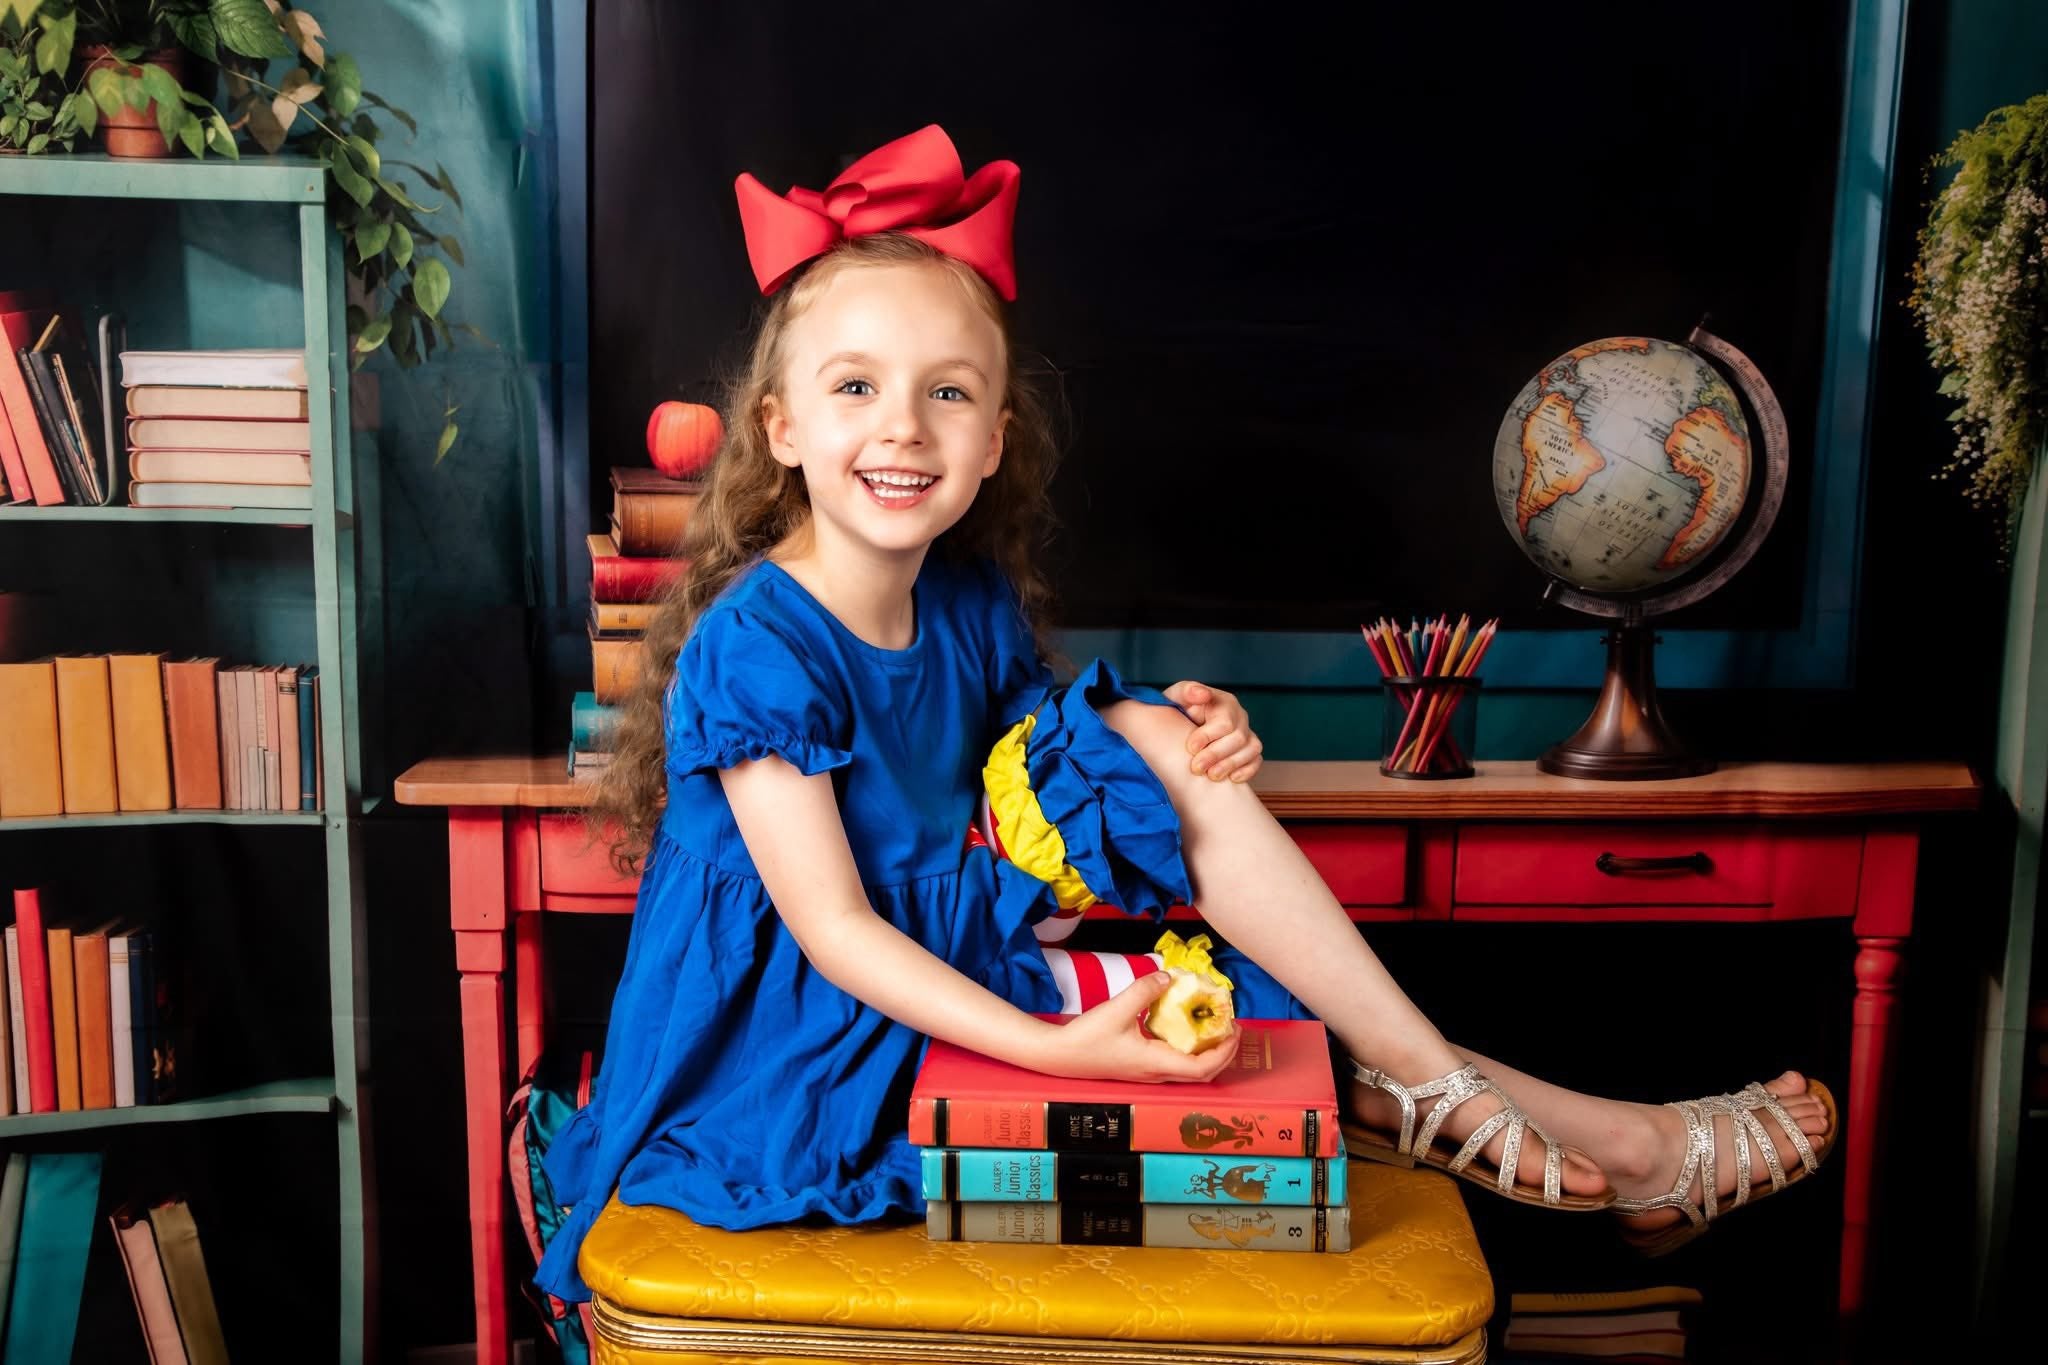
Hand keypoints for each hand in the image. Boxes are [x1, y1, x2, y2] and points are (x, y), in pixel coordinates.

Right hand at [1029, 973, 1241, 1082]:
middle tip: (1231, 1027)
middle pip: (1202, 1073)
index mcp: (1156, 1064)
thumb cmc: (1088, 1038)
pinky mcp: (1140, 1067)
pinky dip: (1188, 1048)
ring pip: (1188, 1070)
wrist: (1059, 1056)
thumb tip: (1168, 976)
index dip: (1224, 1052)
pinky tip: (1183, 1027)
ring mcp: (1148, 1073)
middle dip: (1222, 1052)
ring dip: (1207, 1051)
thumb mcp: (1118, 1009)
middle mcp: (1156, 1074)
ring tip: (1213, 1027)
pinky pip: (1174, 1062)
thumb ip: (1145, 991)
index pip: (1203, 1068)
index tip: (1234, 1029)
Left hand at [1162, 680, 1262, 782]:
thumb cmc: (1179, 710)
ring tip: (1211, 775)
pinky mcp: (1249, 750)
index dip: (1208, 737)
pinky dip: (1247, 770)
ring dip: (1231, 765)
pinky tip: (1231, 778)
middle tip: (1196, 767)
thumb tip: (1202, 694)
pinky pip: (1256, 760)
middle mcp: (1239, 717)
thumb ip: (1187, 691)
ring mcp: (1247, 733)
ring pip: (1251, 749)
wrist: (1178, 728)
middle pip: (1238, 738)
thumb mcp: (1177, 697)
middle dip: (1216, 755)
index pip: (1224, 722)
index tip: (1191, 747)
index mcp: (1224, 702)